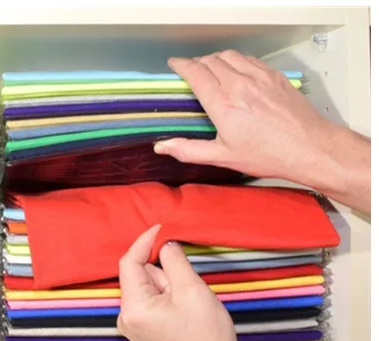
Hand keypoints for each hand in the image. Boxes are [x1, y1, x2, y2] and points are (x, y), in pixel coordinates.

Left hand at [118, 225, 250, 340]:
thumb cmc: (206, 335)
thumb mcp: (192, 289)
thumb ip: (173, 260)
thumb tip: (163, 242)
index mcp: (133, 308)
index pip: (129, 263)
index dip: (144, 242)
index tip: (162, 227)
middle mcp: (125, 317)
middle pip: (138, 275)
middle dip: (162, 270)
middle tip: (186, 284)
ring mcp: (132, 324)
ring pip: (146, 286)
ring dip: (166, 284)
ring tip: (187, 302)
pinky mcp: (142, 328)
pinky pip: (149, 300)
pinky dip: (165, 295)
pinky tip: (182, 309)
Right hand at [157, 50, 369, 214]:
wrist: (306, 146)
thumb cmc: (267, 154)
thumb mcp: (222, 157)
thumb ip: (189, 150)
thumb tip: (163, 147)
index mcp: (223, 104)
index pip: (196, 73)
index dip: (182, 65)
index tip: (174, 64)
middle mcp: (240, 84)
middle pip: (211, 60)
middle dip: (197, 62)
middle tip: (190, 70)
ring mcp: (259, 77)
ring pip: (230, 55)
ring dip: (216, 58)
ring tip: (210, 67)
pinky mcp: (274, 76)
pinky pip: (249, 59)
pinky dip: (236, 60)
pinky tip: (235, 70)